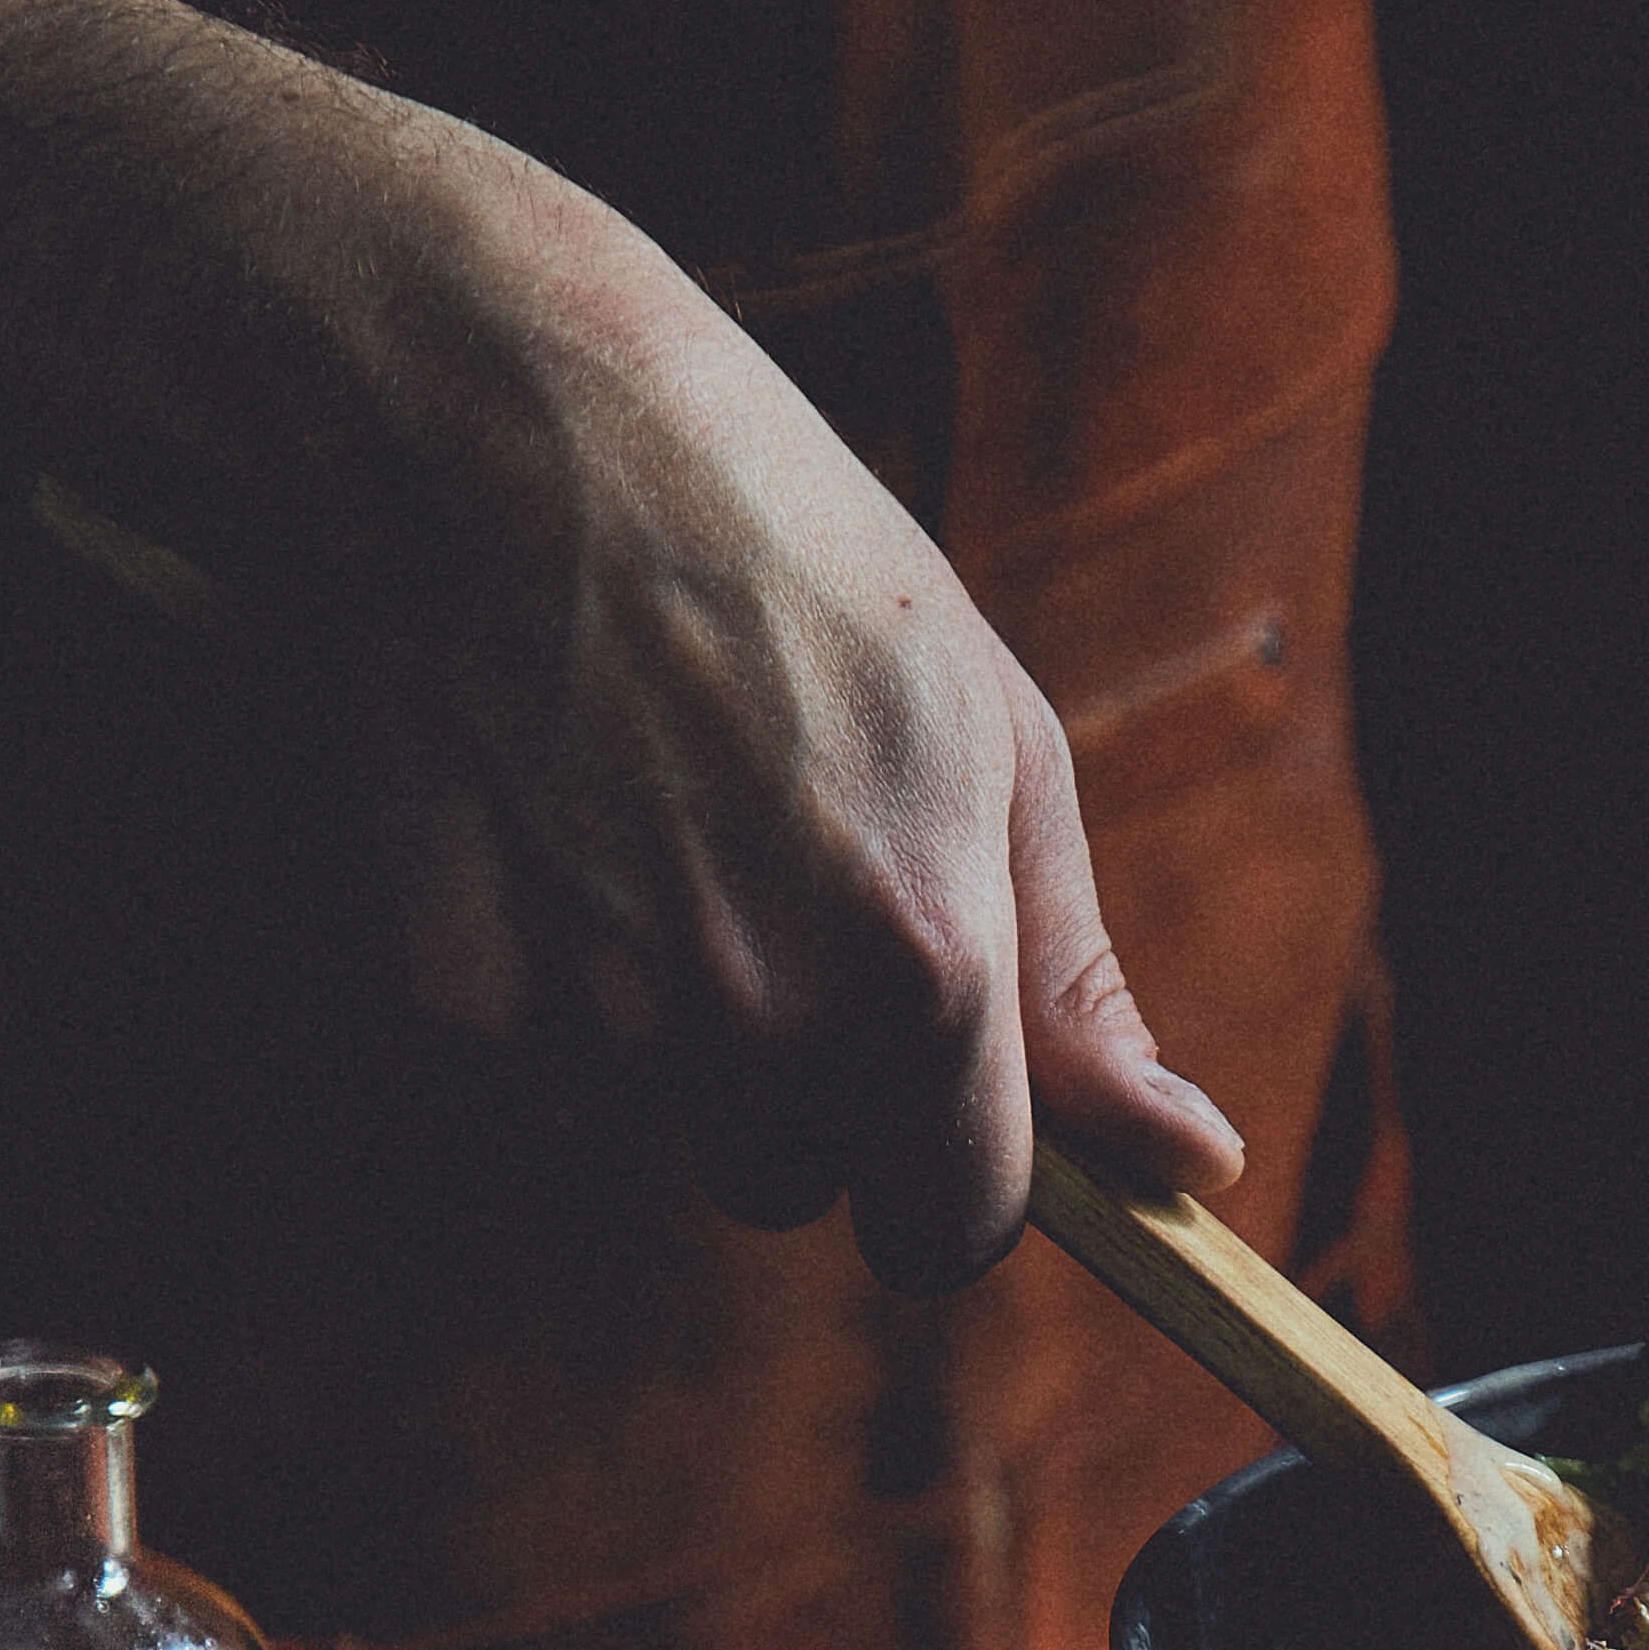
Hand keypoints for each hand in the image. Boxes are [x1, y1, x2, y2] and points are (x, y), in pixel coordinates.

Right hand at [325, 146, 1249, 1284]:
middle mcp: (767, 1021)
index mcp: (926, 968)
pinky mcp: (454, 1011)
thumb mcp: (994, 744)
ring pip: (651, 1127)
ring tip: (639, 820)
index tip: (914, 1118)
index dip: (939, 1180)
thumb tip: (1194, 1169)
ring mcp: (598, 1025)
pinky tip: (537, 826)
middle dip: (785, 1078)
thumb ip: (1080, 988)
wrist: (515, 421)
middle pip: (790, 1180)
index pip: (954, 1228)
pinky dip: (528, 988)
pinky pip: (521, 1081)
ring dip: (654, 1029)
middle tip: (748, 867)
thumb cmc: (793, 562)